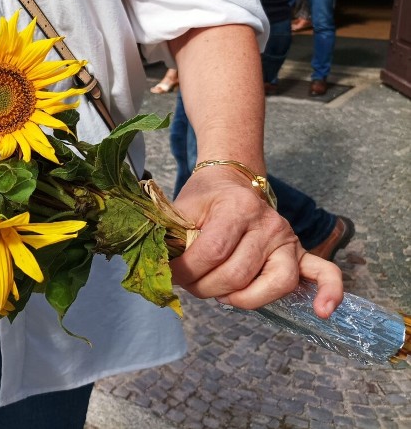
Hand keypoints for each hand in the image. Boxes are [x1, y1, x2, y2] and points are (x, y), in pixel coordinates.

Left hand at [171, 166, 342, 317]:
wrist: (232, 179)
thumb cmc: (206, 197)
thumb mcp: (183, 208)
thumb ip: (174, 236)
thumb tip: (161, 268)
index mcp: (237, 208)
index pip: (211, 251)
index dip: (185, 270)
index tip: (169, 273)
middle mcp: (268, 223)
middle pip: (238, 273)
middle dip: (205, 287)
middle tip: (190, 284)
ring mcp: (287, 239)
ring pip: (274, 283)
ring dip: (242, 299)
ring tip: (222, 295)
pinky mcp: (301, 252)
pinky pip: (325, 273)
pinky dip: (329, 292)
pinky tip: (323, 311)